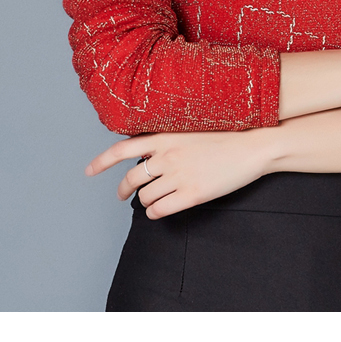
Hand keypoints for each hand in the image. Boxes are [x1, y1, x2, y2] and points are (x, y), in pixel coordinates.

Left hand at [85, 127, 273, 219]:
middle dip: (122, 190)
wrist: (252, 146)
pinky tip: (160, 210)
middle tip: (121, 195)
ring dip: (144, 202)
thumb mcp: (191, 128)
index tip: (88, 172)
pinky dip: (154, 213)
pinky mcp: (192, 194)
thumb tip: (147, 154)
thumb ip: (167, 140)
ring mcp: (179, 176)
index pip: (122, 149)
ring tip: (151, 201)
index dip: (101, 162)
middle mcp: (167, 155)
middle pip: (131, 178)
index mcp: (166, 136)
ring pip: (144, 197)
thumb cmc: (225, 136)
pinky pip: (160, 210)